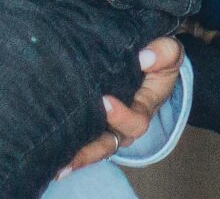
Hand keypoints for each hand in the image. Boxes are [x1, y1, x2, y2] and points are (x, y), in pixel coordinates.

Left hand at [62, 37, 181, 172]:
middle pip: (111, 143)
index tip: (105, 102)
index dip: (122, 116)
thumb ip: (164, 53)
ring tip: (56, 167)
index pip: (136, 121)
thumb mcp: (169, 52)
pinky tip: (50, 160)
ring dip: (76, 156)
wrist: (146, 60)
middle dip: (91, 150)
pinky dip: (67, 148)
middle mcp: (125, 123)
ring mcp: (108, 125)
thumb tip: (144, 57)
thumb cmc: (157, 58)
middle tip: (71, 152)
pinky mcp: (92, 120)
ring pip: (94, 147)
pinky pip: (82, 139)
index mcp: (145, 107)